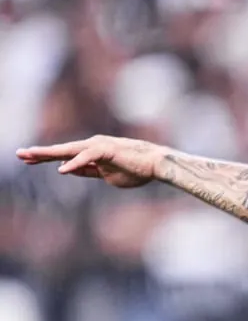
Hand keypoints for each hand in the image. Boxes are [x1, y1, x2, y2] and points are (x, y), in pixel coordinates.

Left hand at [16, 135, 165, 188]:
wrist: (156, 164)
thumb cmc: (136, 169)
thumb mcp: (107, 174)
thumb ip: (89, 171)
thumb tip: (70, 170)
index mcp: (91, 152)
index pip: (64, 155)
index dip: (45, 157)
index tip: (27, 159)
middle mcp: (91, 146)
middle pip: (61, 150)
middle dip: (39, 153)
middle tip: (19, 154)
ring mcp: (98, 146)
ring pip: (68, 150)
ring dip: (48, 154)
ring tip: (30, 155)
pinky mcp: (106, 150)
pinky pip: (87, 158)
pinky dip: (74, 164)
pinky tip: (61, 170)